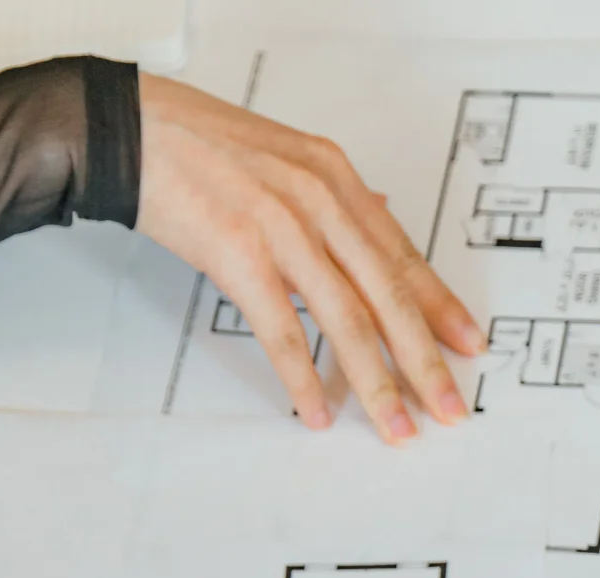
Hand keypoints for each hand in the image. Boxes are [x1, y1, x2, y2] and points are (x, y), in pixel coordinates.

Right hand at [134, 72, 483, 443]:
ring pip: (347, 320)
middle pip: (389, 295)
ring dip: (376, 383)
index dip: (441, 306)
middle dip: (425, 359)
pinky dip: (303, 378)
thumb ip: (332, 199)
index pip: (403, 254)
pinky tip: (318, 411)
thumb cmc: (199, 143)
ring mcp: (283, 228)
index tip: (468, 344)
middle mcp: (320, 201)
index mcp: (335, 178)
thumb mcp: (285, 157)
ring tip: (395, 426)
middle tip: (448, 406)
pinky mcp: (240, 255)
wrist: (131, 128)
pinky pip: (283, 330)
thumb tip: (378, 220)